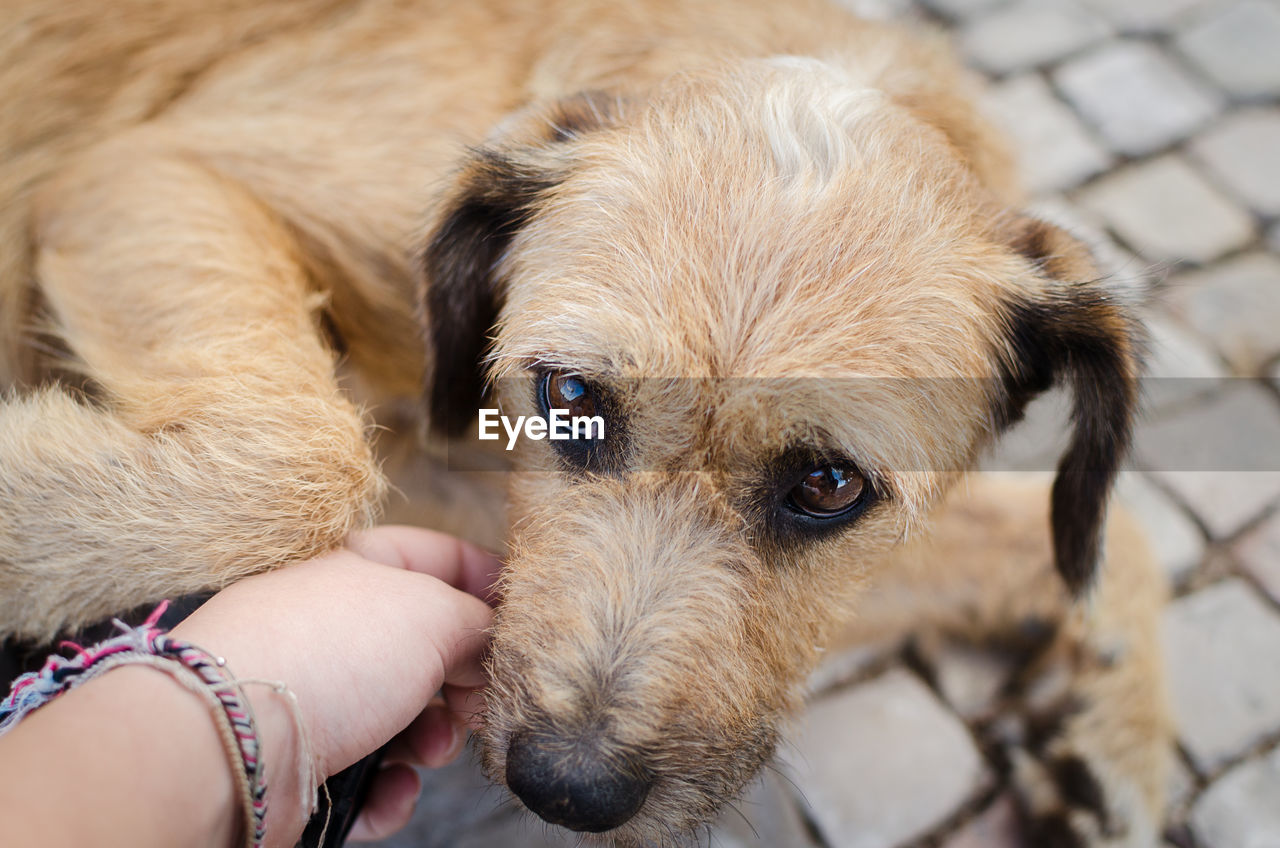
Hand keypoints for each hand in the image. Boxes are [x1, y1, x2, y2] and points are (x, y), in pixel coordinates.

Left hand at [171, 525, 498, 843]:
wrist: (231, 738)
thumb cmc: (328, 653)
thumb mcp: (433, 612)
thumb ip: (479, 622)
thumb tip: (489, 650)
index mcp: (362, 567)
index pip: (441, 556)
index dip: (488, 582)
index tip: (526, 618)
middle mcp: (337, 625)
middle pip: (430, 647)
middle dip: (465, 680)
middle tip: (479, 700)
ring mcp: (318, 692)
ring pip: (407, 717)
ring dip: (433, 740)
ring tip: (428, 750)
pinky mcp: (304, 758)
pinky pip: (371, 773)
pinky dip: (390, 786)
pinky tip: (388, 787)